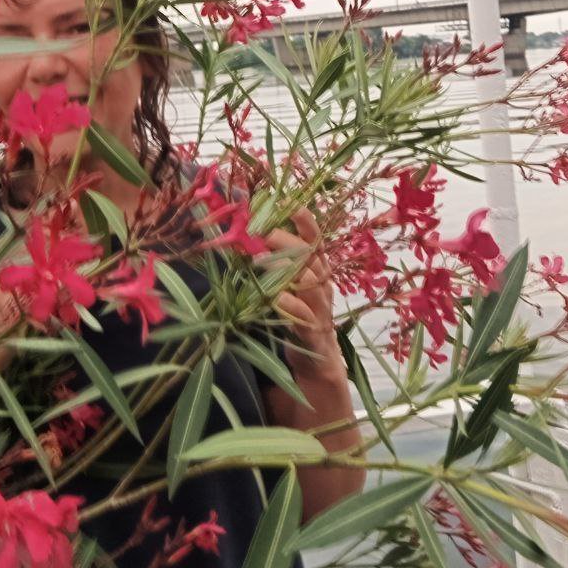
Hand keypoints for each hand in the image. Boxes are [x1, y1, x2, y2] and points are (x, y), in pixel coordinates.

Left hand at [259, 207, 344, 382]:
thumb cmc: (297, 316)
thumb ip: (274, 264)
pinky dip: (290, 305)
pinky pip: (306, 318)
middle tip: (261, 232)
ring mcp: (322, 310)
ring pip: (311, 283)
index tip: (286, 203)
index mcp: (318, 270)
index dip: (305, 220)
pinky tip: (273, 298)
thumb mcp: (288, 286)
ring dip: (286, 269)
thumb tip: (243, 236)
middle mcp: (324, 286)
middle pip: (311, 256)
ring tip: (259, 260)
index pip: (315, 239)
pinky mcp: (315, 335)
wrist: (318, 364)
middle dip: (287, 241)